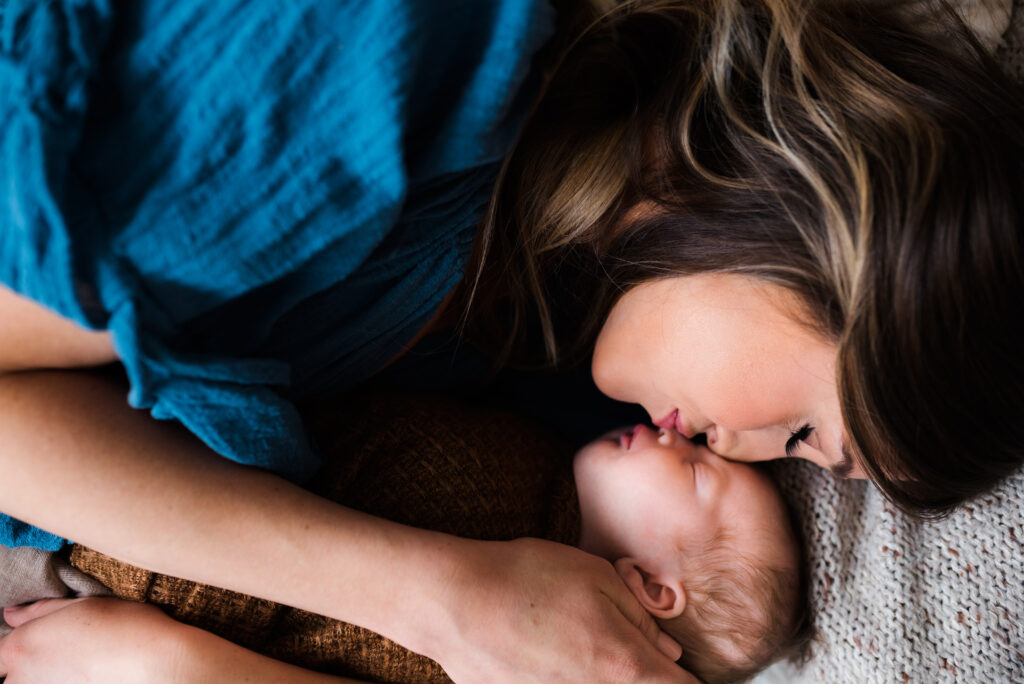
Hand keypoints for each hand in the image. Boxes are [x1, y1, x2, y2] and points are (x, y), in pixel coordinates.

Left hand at [0, 598, 190, 682]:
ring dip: (46, 677)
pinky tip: (89, 675)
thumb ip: (40, 611)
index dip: (13, 650)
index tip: (38, 645)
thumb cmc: (126, 628)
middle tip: (63, 656)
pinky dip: (67, 683)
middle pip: (11, 677)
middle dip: (24, 669)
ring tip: (78, 667)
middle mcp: (23, 678)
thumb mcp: (84, 605)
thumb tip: (12, 614)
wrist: (156, 664)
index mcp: (21, 646)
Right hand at [422, 538, 698, 683]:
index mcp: (624, 665)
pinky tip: (546, 653)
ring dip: (602, 674)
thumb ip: (642, 618)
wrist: (451, 602)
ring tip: (573, 641)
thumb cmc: (523, 579)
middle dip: (642, 674)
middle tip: (623, 646)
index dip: (687, 678)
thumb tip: (669, 651)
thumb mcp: (596, 577)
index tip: (681, 668)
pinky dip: (563, 676)